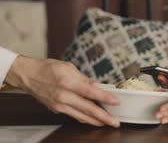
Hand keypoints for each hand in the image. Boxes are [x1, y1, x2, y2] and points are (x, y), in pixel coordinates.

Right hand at [5, 56, 120, 126]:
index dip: (105, 98)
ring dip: (95, 121)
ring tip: (107, 123)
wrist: (28, 75)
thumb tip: (98, 86)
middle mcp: (63, 96)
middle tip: (115, 122)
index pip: (91, 91)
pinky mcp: (56, 110)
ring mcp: (59, 105)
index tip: (116, 102)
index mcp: (67, 82)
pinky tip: (93, 119)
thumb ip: (85, 79)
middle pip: (87, 109)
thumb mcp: (69, 67)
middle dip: (103, 117)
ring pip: (81, 116)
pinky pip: (73, 115)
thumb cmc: (48, 68)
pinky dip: (84, 118)